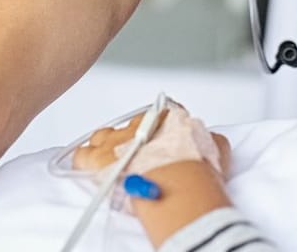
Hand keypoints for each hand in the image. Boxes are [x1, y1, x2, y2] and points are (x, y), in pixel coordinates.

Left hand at [70, 107, 231, 176]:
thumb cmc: (195, 168)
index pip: (164, 113)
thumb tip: (211, 140)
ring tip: (114, 162)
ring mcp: (115, 141)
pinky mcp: (95, 160)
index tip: (165, 141)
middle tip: (140, 156)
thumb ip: (211, 139)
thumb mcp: (215, 148)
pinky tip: (89, 170)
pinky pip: (81, 155)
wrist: (175, 184)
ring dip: (107, 148)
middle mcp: (138, 124)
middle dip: (133, 138)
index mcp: (167, 117)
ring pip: (103, 137)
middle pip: (131, 125)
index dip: (163, 129)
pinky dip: (84, 162)